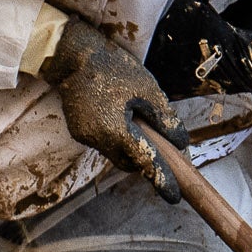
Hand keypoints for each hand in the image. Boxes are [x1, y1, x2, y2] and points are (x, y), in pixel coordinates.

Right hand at [38, 12, 178, 173]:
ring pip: (114, 152)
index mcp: (117, 130)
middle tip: (158, 141)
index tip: (173, 196)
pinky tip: (116, 112)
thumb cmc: (112, 67)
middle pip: (128, 162)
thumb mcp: (147, 88)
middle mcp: (98, 139)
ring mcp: (85, 136)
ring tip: (134, 116)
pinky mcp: (78, 130)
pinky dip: (114, 135)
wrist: (72, 55)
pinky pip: (102, 141)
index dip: (162, 179)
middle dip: (143, 158)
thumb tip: (180, 141)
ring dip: (128, 144)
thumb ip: (164, 119)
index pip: (145, 162)